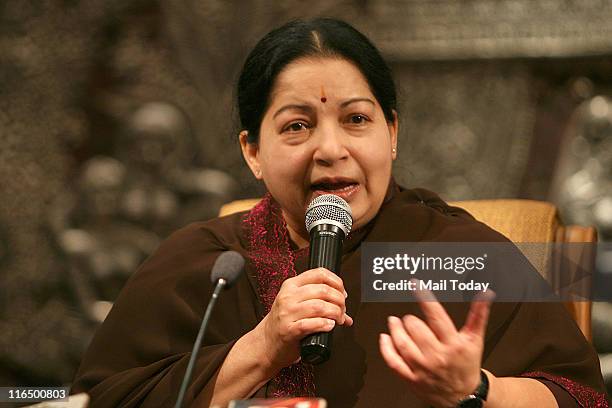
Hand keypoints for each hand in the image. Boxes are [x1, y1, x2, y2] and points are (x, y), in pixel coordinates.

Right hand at [254, 267, 352, 371]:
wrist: (266, 342)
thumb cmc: (283, 322)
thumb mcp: (295, 303)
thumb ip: (318, 301)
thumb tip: (345, 311)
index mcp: (291, 285)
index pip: (319, 274)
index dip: (336, 282)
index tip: (343, 293)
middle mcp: (288, 296)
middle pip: (323, 290)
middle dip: (339, 300)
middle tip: (342, 310)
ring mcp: (287, 313)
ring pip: (319, 306)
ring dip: (335, 313)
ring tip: (338, 319)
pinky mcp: (289, 330)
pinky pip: (311, 324)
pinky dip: (324, 324)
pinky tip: (329, 325)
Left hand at [379, 282, 494, 407]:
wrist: (464, 396)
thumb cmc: (466, 364)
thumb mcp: (475, 339)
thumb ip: (478, 314)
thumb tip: (485, 293)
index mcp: (453, 344)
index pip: (436, 315)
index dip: (424, 297)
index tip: (415, 285)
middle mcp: (437, 356)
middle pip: (415, 328)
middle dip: (411, 320)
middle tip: (411, 319)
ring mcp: (423, 368)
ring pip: (402, 343)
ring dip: (395, 329)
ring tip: (395, 322)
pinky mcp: (411, 379)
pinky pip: (393, 361)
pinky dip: (386, 348)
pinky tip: (385, 337)